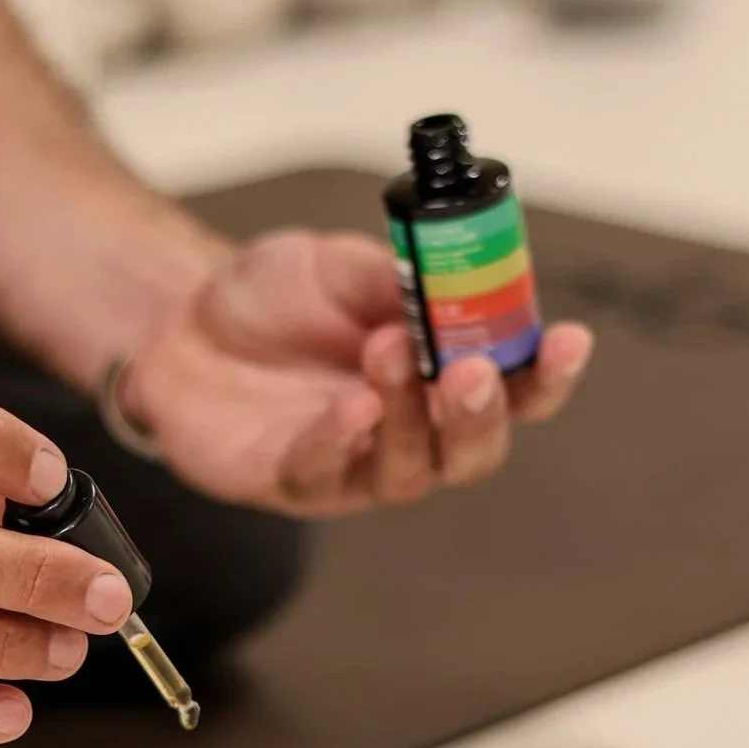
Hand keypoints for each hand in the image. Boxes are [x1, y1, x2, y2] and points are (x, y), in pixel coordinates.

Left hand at [123, 231, 592, 515]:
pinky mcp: (293, 481)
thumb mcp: (340, 266)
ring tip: (388, 353)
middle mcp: (411, 430)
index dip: (548, 372)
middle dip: (483, 411)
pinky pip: (327, 474)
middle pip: (475, 448)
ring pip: (411, 471)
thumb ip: (397, 278)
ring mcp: (354, 465)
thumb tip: (448, 277)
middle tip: (469, 368)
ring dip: (410, 416)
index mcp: (441, 373)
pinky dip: (343, 441)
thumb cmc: (275, 299)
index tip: (567, 338)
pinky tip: (351, 407)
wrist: (180, 319)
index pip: (517, 387)